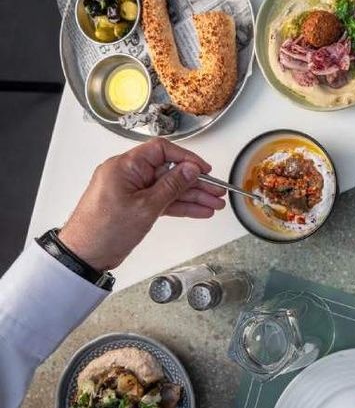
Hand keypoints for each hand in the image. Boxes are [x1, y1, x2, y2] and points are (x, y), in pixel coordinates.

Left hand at [58, 139, 225, 270]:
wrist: (84, 256)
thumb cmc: (105, 230)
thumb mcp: (146, 207)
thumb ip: (172, 186)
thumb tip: (191, 169)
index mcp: (125, 166)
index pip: (161, 151)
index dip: (186, 158)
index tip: (204, 170)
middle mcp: (128, 175)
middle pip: (169, 172)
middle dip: (195, 183)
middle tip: (217, 191)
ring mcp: (132, 192)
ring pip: (169, 189)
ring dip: (192, 197)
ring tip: (214, 205)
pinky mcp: (135, 206)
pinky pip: (162, 201)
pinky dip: (180, 206)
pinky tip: (200, 211)